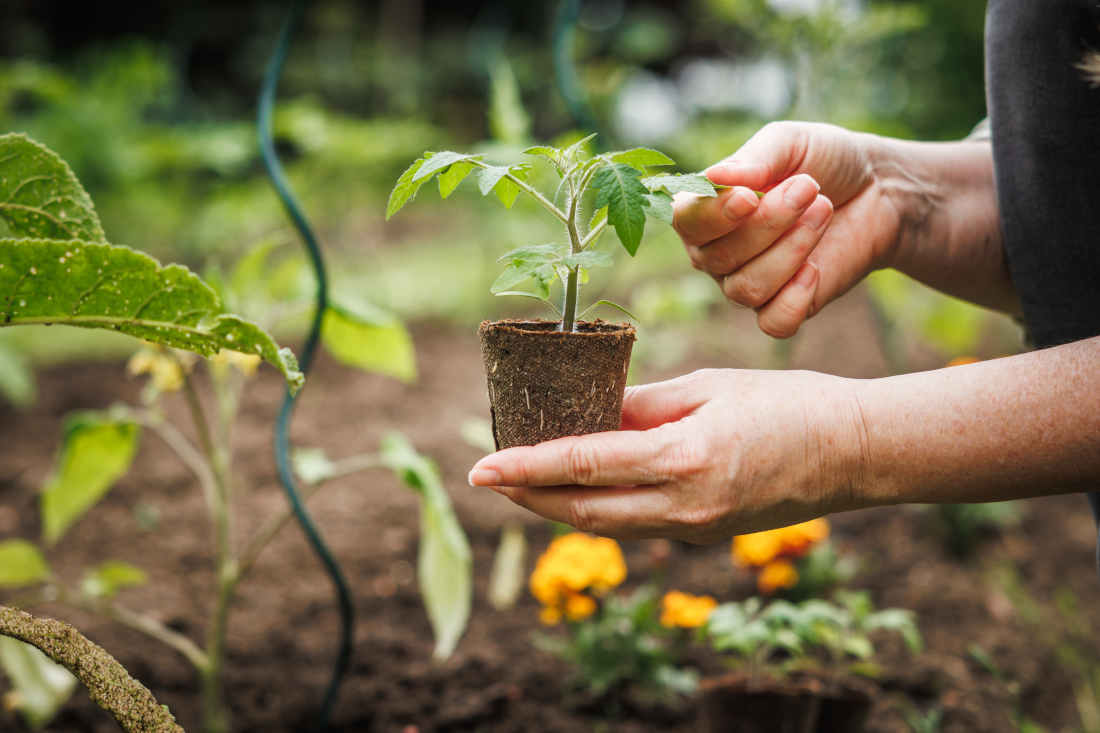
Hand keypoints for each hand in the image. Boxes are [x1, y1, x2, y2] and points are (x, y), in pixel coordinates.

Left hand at [467, 369, 862, 542]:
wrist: (853, 453)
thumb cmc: (787, 404)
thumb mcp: (708, 386)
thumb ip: (641, 403)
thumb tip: (587, 408)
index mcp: (683, 459)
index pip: (582, 466)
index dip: (525, 467)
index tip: (481, 466)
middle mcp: (683, 507)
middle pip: (581, 511)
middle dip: (526, 497)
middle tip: (488, 476)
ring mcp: (693, 530)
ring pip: (604, 525)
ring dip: (555, 507)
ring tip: (521, 482)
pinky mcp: (702, 535)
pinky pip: (633, 526)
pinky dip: (595, 509)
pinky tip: (577, 487)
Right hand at [675, 121, 903, 337]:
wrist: (877, 189)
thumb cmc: (824, 161)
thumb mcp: (791, 142)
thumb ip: (754, 158)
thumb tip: (715, 176)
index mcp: (705, 209)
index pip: (686, 221)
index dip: (714, 215)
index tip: (751, 197)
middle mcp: (715, 252)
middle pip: (718, 258)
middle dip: (769, 223)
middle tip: (809, 188)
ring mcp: (746, 283)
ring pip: (747, 289)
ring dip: (791, 250)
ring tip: (823, 212)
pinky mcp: (783, 307)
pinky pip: (773, 323)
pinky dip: (795, 298)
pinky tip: (816, 268)